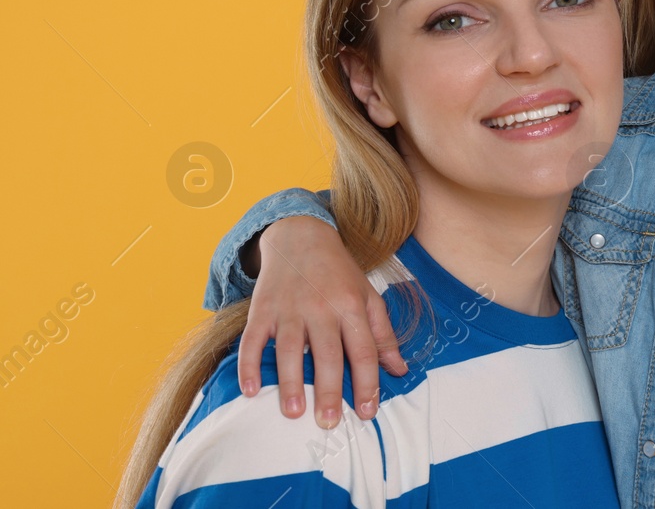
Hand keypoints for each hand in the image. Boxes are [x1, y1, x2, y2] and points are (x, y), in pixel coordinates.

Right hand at [238, 216, 405, 428]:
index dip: (368, 383)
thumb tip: (400, 369)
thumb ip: (383, 334)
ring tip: (294, 413)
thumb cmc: (339, 273)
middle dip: (330, 392)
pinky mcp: (261, 309)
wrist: (301, 236)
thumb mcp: (368, 296)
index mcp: (351, 306)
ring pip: (289, 350)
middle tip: (330, 424)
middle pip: (328, 355)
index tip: (368, 412)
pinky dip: (248, 365)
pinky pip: (252, 340)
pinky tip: (251, 390)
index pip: (363, 351)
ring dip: (291, 383)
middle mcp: (321, 308)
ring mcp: (289, 309)